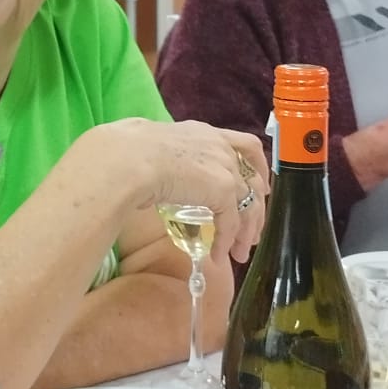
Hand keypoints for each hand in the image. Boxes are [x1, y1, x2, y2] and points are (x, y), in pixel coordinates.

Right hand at [95, 118, 269, 263]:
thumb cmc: (128, 151)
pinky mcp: (223, 190)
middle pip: (254, 178)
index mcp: (205, 133)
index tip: (259, 186)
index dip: (257, 167)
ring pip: (249, 204)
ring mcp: (225, 167)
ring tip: (239, 253)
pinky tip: (218, 255)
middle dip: (257, 207)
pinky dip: (227, 241)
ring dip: (246, 231)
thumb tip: (145, 176)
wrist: (129, 159)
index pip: (245, 145)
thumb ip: (158, 159)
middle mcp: (221, 147)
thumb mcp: (151, 148)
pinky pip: (231, 222)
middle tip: (252, 231)